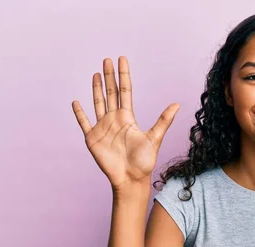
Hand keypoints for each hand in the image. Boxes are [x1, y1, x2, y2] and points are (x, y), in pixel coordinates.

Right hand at [72, 57, 179, 190]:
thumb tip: (177, 104)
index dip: (123, 75)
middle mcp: (114, 120)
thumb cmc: (144, 162)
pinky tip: (76, 102)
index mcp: (128, 118)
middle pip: (110, 93)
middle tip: (107, 59)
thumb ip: (163, 120)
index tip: (122, 59)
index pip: (125, 91)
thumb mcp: (155, 138)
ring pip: (98, 103)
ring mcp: (102, 128)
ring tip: (96, 73)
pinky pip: (84, 123)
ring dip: (96, 89)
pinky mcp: (92, 139)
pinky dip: (79, 113)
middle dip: (109, 76)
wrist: (131, 179)